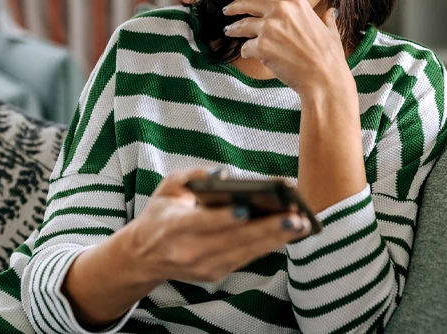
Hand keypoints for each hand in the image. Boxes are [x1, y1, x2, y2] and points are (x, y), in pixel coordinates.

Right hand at [127, 168, 310, 284]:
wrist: (144, 256)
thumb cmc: (162, 213)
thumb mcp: (168, 187)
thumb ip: (193, 176)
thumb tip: (223, 173)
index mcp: (173, 227)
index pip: (201, 223)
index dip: (223, 218)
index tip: (246, 209)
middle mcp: (188, 252)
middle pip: (232, 241)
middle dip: (266, 229)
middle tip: (295, 218)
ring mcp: (203, 267)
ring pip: (244, 253)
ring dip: (276, 239)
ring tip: (302, 225)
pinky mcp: (215, 274)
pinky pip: (246, 259)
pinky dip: (269, 246)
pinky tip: (289, 233)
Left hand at [222, 0, 347, 93]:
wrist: (324, 78)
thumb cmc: (329, 57)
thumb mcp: (330, 31)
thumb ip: (326, 18)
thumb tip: (331, 12)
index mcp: (295, 1)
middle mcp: (281, 10)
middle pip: (247, 2)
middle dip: (233, 6)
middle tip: (226, 9)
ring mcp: (269, 28)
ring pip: (242, 25)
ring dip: (233, 28)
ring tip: (229, 31)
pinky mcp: (262, 46)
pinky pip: (245, 47)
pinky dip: (246, 51)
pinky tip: (249, 53)